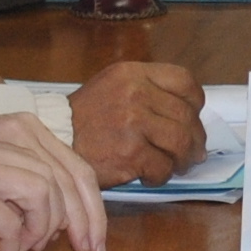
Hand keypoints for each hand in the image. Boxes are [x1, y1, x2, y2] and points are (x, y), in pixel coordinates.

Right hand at [0, 107, 111, 250]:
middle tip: (84, 250)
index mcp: (4, 129)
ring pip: (44, 195)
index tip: (92, 233)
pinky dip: (12, 247)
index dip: (89, 200)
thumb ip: (17, 177)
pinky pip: (11, 222)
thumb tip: (59, 212)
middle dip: (81, 219)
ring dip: (42, 231)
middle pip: (64, 177)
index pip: (69, 159)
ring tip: (24, 249)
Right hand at [67, 60, 205, 183]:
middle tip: (193, 152)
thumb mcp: (113, 86)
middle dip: (195, 139)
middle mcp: (136, 94)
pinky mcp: (130, 153)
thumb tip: (188, 115)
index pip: (184, 81)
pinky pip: (163, 167)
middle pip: (186, 116)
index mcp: (133, 74)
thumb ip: (147, 91)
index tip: (194, 116)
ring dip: (183, 159)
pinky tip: (149, 175)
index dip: (196, 103)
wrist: (54, 140)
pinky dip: (161, 175)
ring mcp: (133, 124)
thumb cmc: (85, 118)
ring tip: (176, 165)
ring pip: (181, 143)